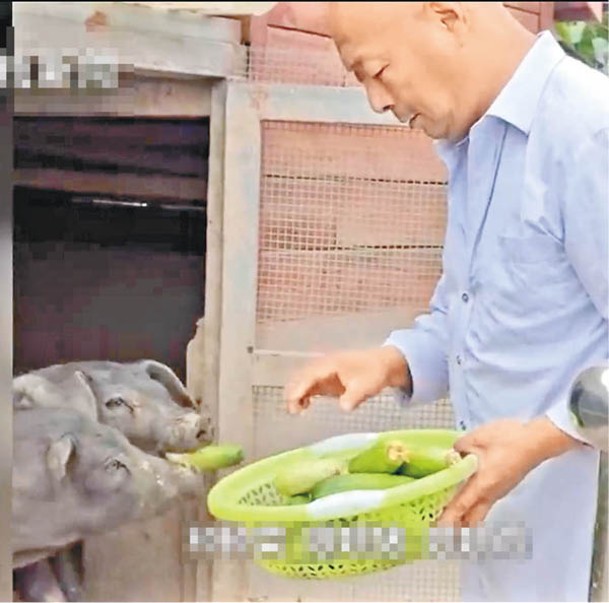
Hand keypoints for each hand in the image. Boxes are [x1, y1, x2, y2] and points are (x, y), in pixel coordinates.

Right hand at [284, 346, 409, 413]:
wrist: (383, 364)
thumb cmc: (374, 374)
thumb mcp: (367, 386)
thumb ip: (354, 396)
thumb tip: (344, 407)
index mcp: (331, 364)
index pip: (310, 375)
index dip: (300, 388)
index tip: (295, 401)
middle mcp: (324, 366)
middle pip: (302, 377)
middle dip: (294, 391)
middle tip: (294, 411)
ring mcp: (324, 372)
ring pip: (303, 381)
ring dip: (296, 393)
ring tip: (297, 411)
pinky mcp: (326, 379)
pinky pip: (309, 384)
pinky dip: (303, 394)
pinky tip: (304, 406)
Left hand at [436, 417, 581, 526]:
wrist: (536, 440)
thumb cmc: (507, 440)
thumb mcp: (475, 439)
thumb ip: (458, 450)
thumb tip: (450, 457)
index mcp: (481, 484)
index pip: (461, 508)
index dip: (447, 520)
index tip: (437, 532)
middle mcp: (490, 494)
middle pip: (472, 520)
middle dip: (457, 529)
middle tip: (441, 531)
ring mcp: (498, 492)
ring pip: (479, 513)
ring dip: (464, 519)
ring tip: (448, 519)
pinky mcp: (502, 486)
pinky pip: (484, 503)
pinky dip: (472, 508)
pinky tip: (463, 500)